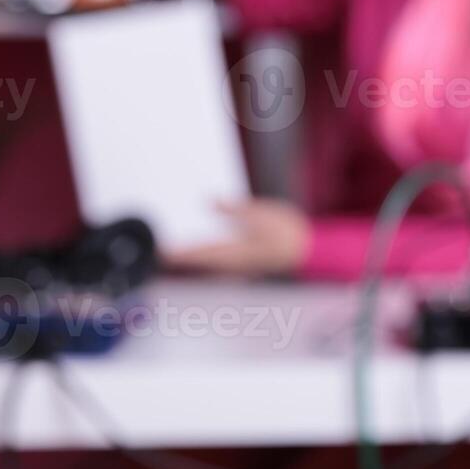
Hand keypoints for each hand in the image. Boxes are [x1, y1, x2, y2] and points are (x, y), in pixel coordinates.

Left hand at [163, 199, 310, 277]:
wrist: (310, 251)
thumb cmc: (289, 234)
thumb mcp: (262, 213)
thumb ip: (234, 209)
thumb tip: (209, 200)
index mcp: (235, 252)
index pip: (198, 253)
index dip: (177, 252)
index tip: (159, 250)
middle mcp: (233, 264)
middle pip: (199, 263)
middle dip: (180, 257)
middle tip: (160, 252)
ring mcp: (238, 268)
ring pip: (207, 265)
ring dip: (191, 259)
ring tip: (174, 252)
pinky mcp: (244, 265)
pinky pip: (217, 264)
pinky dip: (205, 258)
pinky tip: (202, 252)